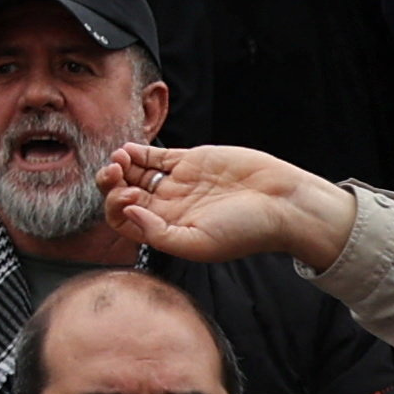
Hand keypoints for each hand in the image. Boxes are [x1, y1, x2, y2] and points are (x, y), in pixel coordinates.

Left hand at [100, 138, 356, 269]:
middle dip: (111, 183)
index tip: (126, 197)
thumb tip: (128, 215)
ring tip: (120, 158)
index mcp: (168, 229)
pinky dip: (139, 151)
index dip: (115, 208)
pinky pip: (157, 156)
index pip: (125, 221)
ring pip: (136, 173)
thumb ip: (158, 233)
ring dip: (122, 165)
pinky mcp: (192, 161)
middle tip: (113, 172)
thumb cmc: (246, 230)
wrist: (282, 203)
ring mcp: (179, 183)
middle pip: (125, 194)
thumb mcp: (198, 243)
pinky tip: (130, 149)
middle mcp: (169, 207)